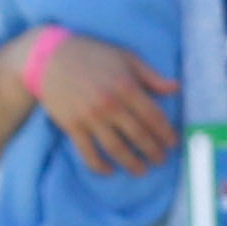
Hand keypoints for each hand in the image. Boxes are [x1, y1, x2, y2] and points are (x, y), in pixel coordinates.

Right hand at [28, 31, 177, 172]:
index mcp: (127, 87)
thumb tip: (176, 88)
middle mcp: (110, 105)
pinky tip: (109, 171)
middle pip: (138, 135)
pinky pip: (87, 152)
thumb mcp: (127, 57)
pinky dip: (99, 165)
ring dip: (131, 163)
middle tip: (161, 160)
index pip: (153, 116)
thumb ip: (152, 76)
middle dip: (153, 151)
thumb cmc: (93, 54)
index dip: (165, 133)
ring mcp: (90, 117)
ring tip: (140, 170)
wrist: (50, 58)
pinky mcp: (72, 126)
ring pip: (115, 148)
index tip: (173, 143)